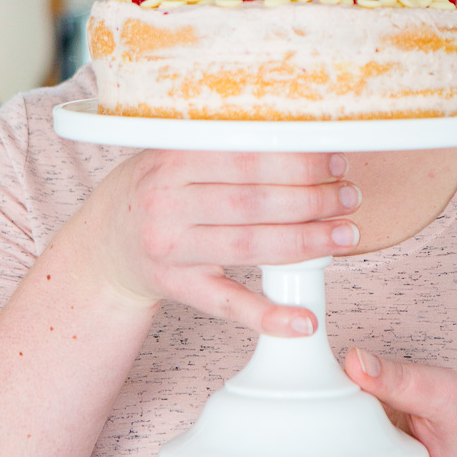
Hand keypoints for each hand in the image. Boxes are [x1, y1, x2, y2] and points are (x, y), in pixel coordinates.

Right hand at [68, 149, 360, 336]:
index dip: (297, 161)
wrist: (106, 241)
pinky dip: (268, 316)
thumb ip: (229, 142)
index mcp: (173, 158)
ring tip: (344, 236)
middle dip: (312, 201)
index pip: (246, 157)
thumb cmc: (161, 189)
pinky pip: (226, 304)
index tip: (335, 162)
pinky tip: (304, 320)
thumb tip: (308, 136)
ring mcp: (170, 249)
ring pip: (248, 247)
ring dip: (305, 243)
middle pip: (253, 203)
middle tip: (350, 199)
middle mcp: (167, 202)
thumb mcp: (178, 152)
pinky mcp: (176, 288)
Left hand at [305, 349, 456, 456]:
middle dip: (300, 449)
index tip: (292, 425)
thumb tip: (354, 362)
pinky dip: (313, 451)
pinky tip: (304, 424)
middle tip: (284, 409)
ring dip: (302, 450)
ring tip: (290, 412)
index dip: (312, 456)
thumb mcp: (445, 393)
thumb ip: (401, 379)